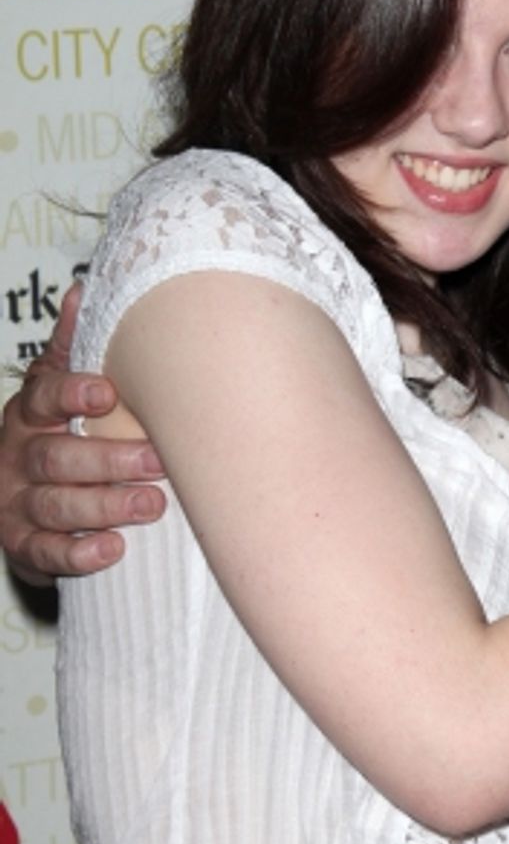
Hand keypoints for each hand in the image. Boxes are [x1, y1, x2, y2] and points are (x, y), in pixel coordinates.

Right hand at [1, 284, 164, 581]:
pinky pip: (45, 553)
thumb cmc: (57, 437)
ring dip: (104, 505)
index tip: (106, 393)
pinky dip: (77, 554)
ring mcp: (15, 503)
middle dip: (107, 460)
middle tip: (158, 461)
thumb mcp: (56, 392)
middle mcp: (17, 456)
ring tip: (151, 505)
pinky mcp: (22, 545)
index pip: (41, 397)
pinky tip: (111, 549)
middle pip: (55, 457)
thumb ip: (70, 350)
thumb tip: (82, 288)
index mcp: (28, 414)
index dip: (70, 394)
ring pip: (55, 504)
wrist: (17, 504)